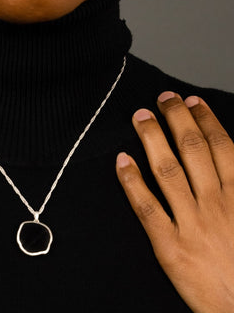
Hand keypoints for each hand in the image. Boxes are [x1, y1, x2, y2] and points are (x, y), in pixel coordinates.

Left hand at [115, 91, 233, 312]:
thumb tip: (233, 158)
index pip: (222, 147)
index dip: (205, 120)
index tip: (192, 101)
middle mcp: (216, 204)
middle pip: (193, 150)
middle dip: (177, 119)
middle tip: (163, 99)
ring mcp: (191, 224)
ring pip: (168, 171)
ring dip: (152, 139)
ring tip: (141, 117)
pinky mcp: (169, 246)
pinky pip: (147, 207)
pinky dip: (132, 181)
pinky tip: (121, 160)